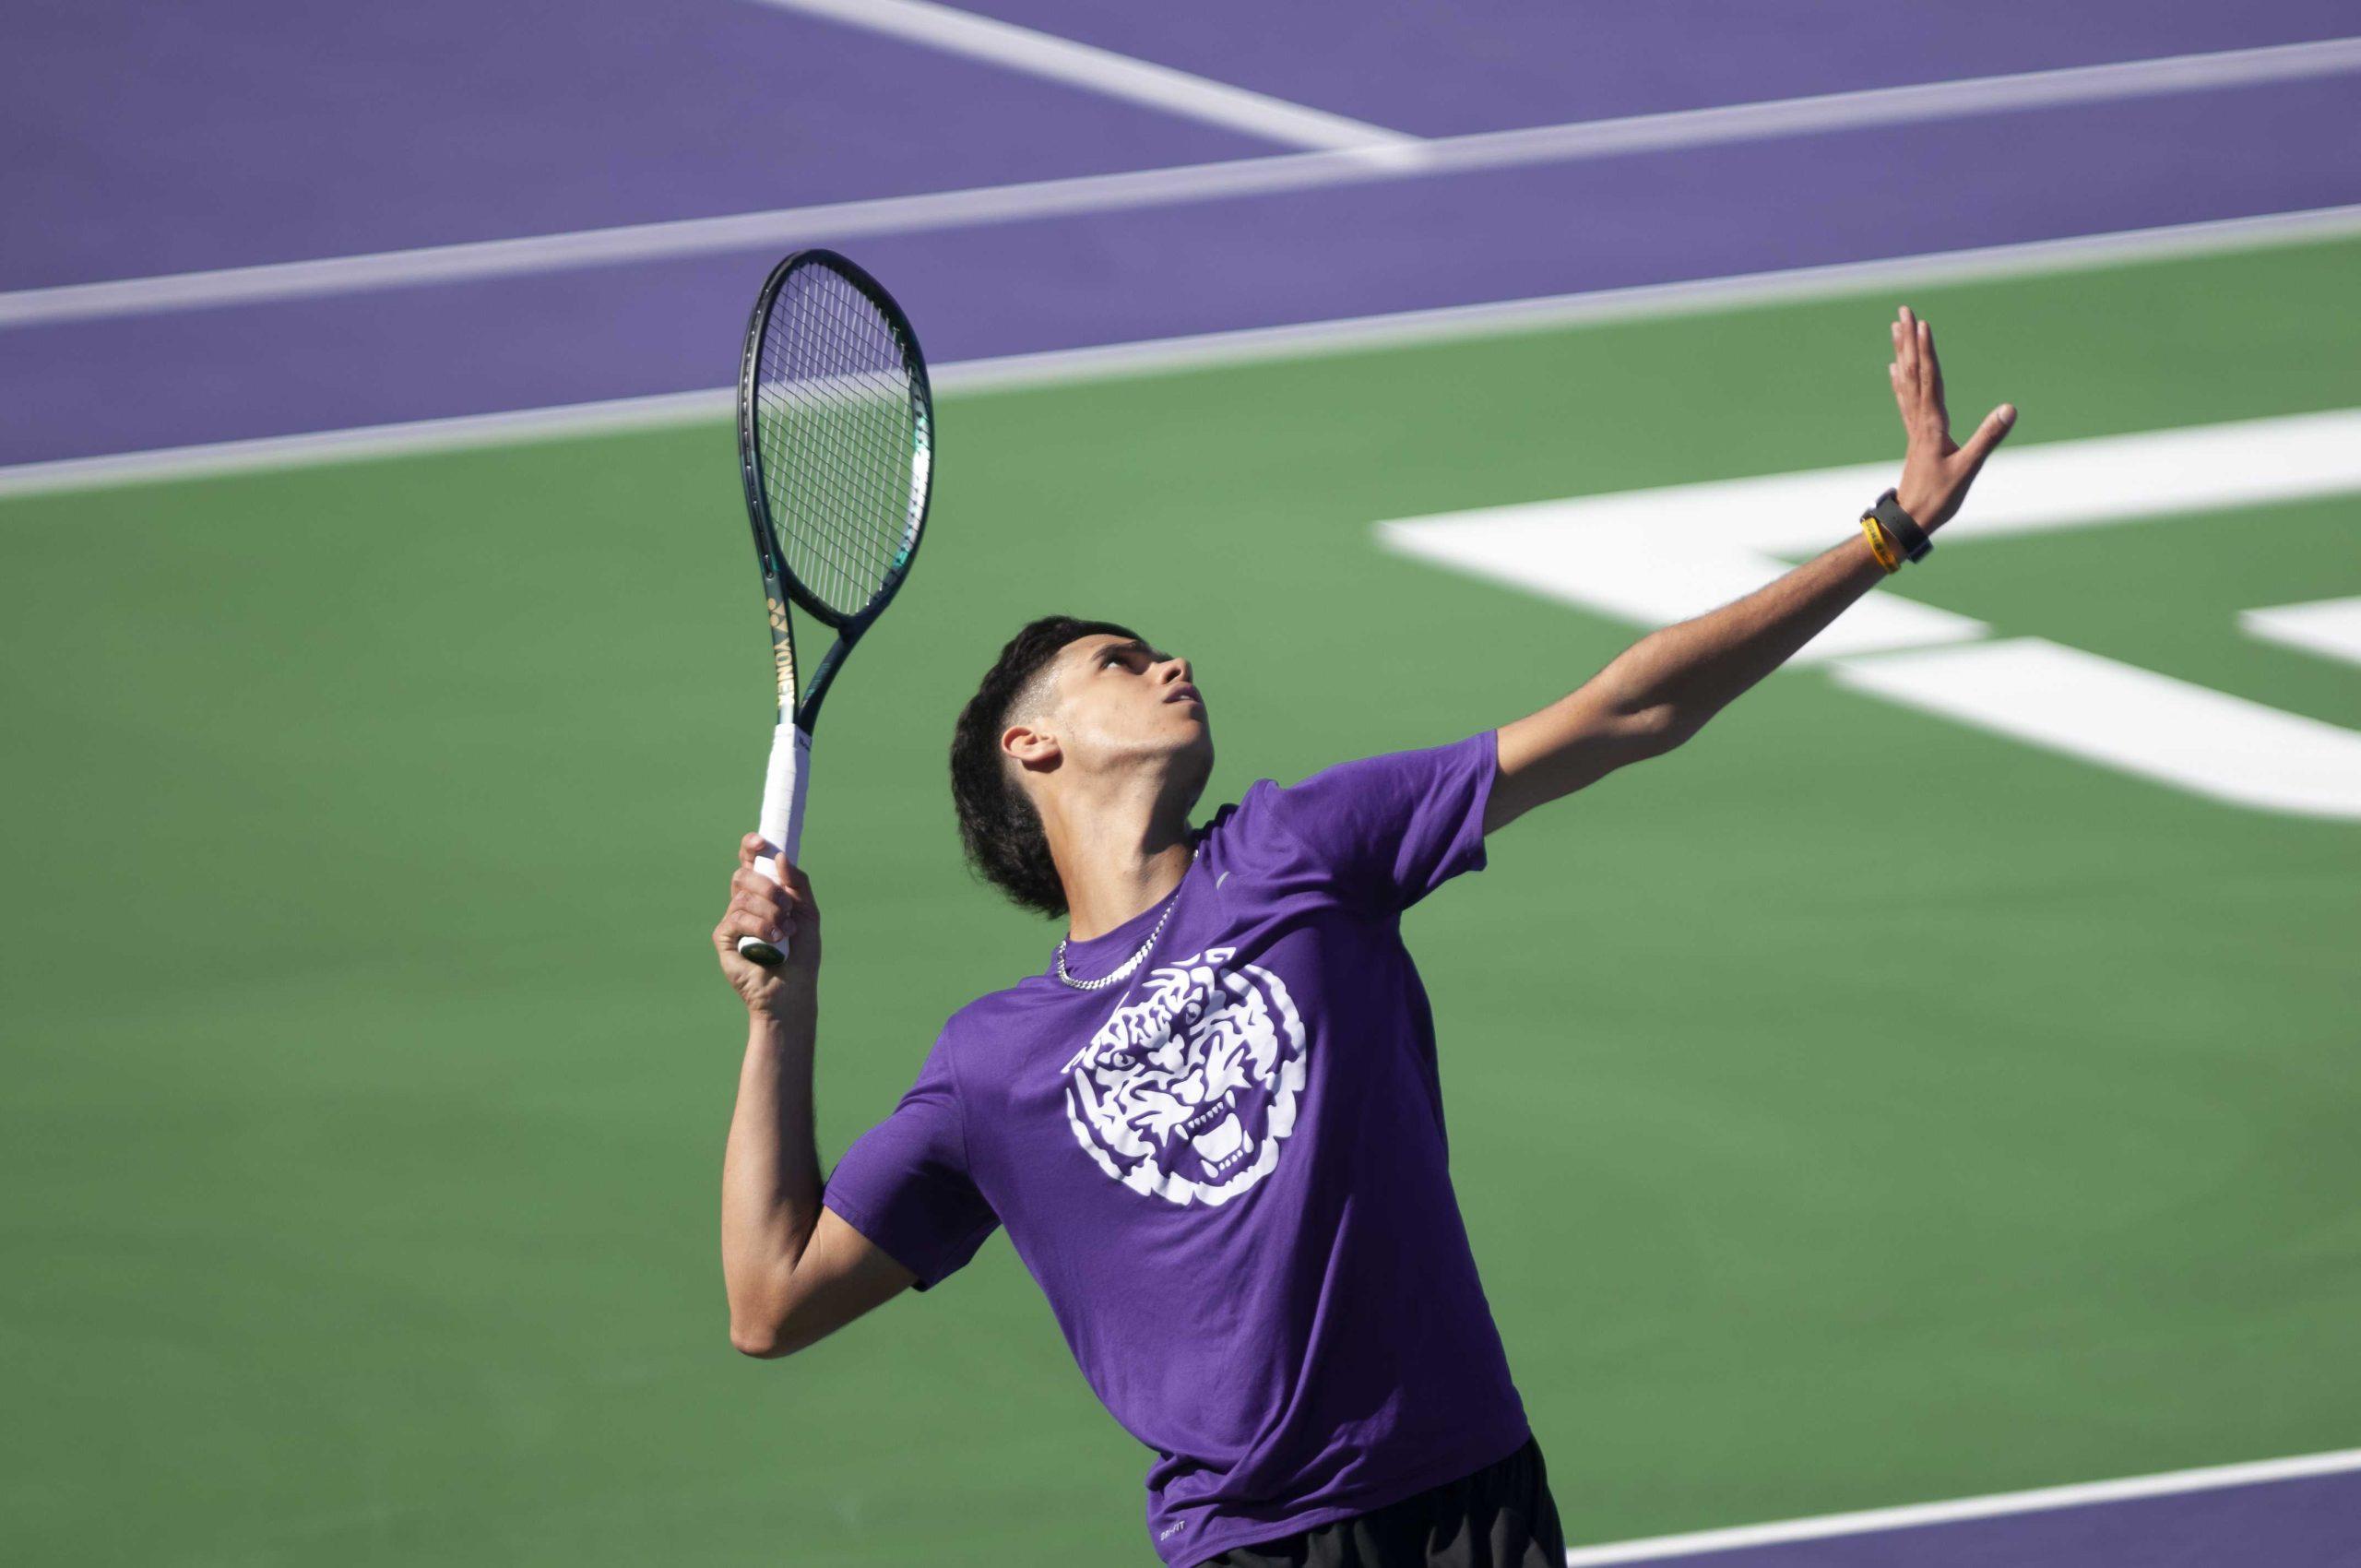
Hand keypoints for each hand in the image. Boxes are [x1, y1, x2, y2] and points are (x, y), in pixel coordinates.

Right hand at [712, 833, 821, 1013]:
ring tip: (786, 931)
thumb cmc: (802, 953)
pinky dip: (759, 926)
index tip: (760, 842)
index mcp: (763, 894)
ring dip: (771, 911)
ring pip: (742, 897)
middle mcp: (744, 904)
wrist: (794, 990)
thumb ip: (798, 883)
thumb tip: (779, 855)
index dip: (750, 848)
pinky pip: (736, 918)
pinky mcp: (724, 939)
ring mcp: (732, 921)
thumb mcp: (808, 912)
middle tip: (788, 907)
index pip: (750, 863)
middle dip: (769, 887)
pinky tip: (773, 939)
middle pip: (743, 876)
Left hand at [1888, 305, 2015, 532]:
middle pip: (1913, 372)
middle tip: (1902, 311)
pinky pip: (1906, 400)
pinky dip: (1901, 381)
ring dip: (1903, 353)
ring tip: (1896, 329)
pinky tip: (1894, 369)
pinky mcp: (1916, 436)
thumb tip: (2010, 409)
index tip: (1921, 324)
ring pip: (1906, 381)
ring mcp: (1915, 427)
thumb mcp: (1968, 469)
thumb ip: (1989, 438)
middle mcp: (1919, 420)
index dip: (1925, 351)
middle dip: (1909, 341)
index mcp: (1931, 424)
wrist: (1910, 521)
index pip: (1928, 379)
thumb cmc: (1939, 498)